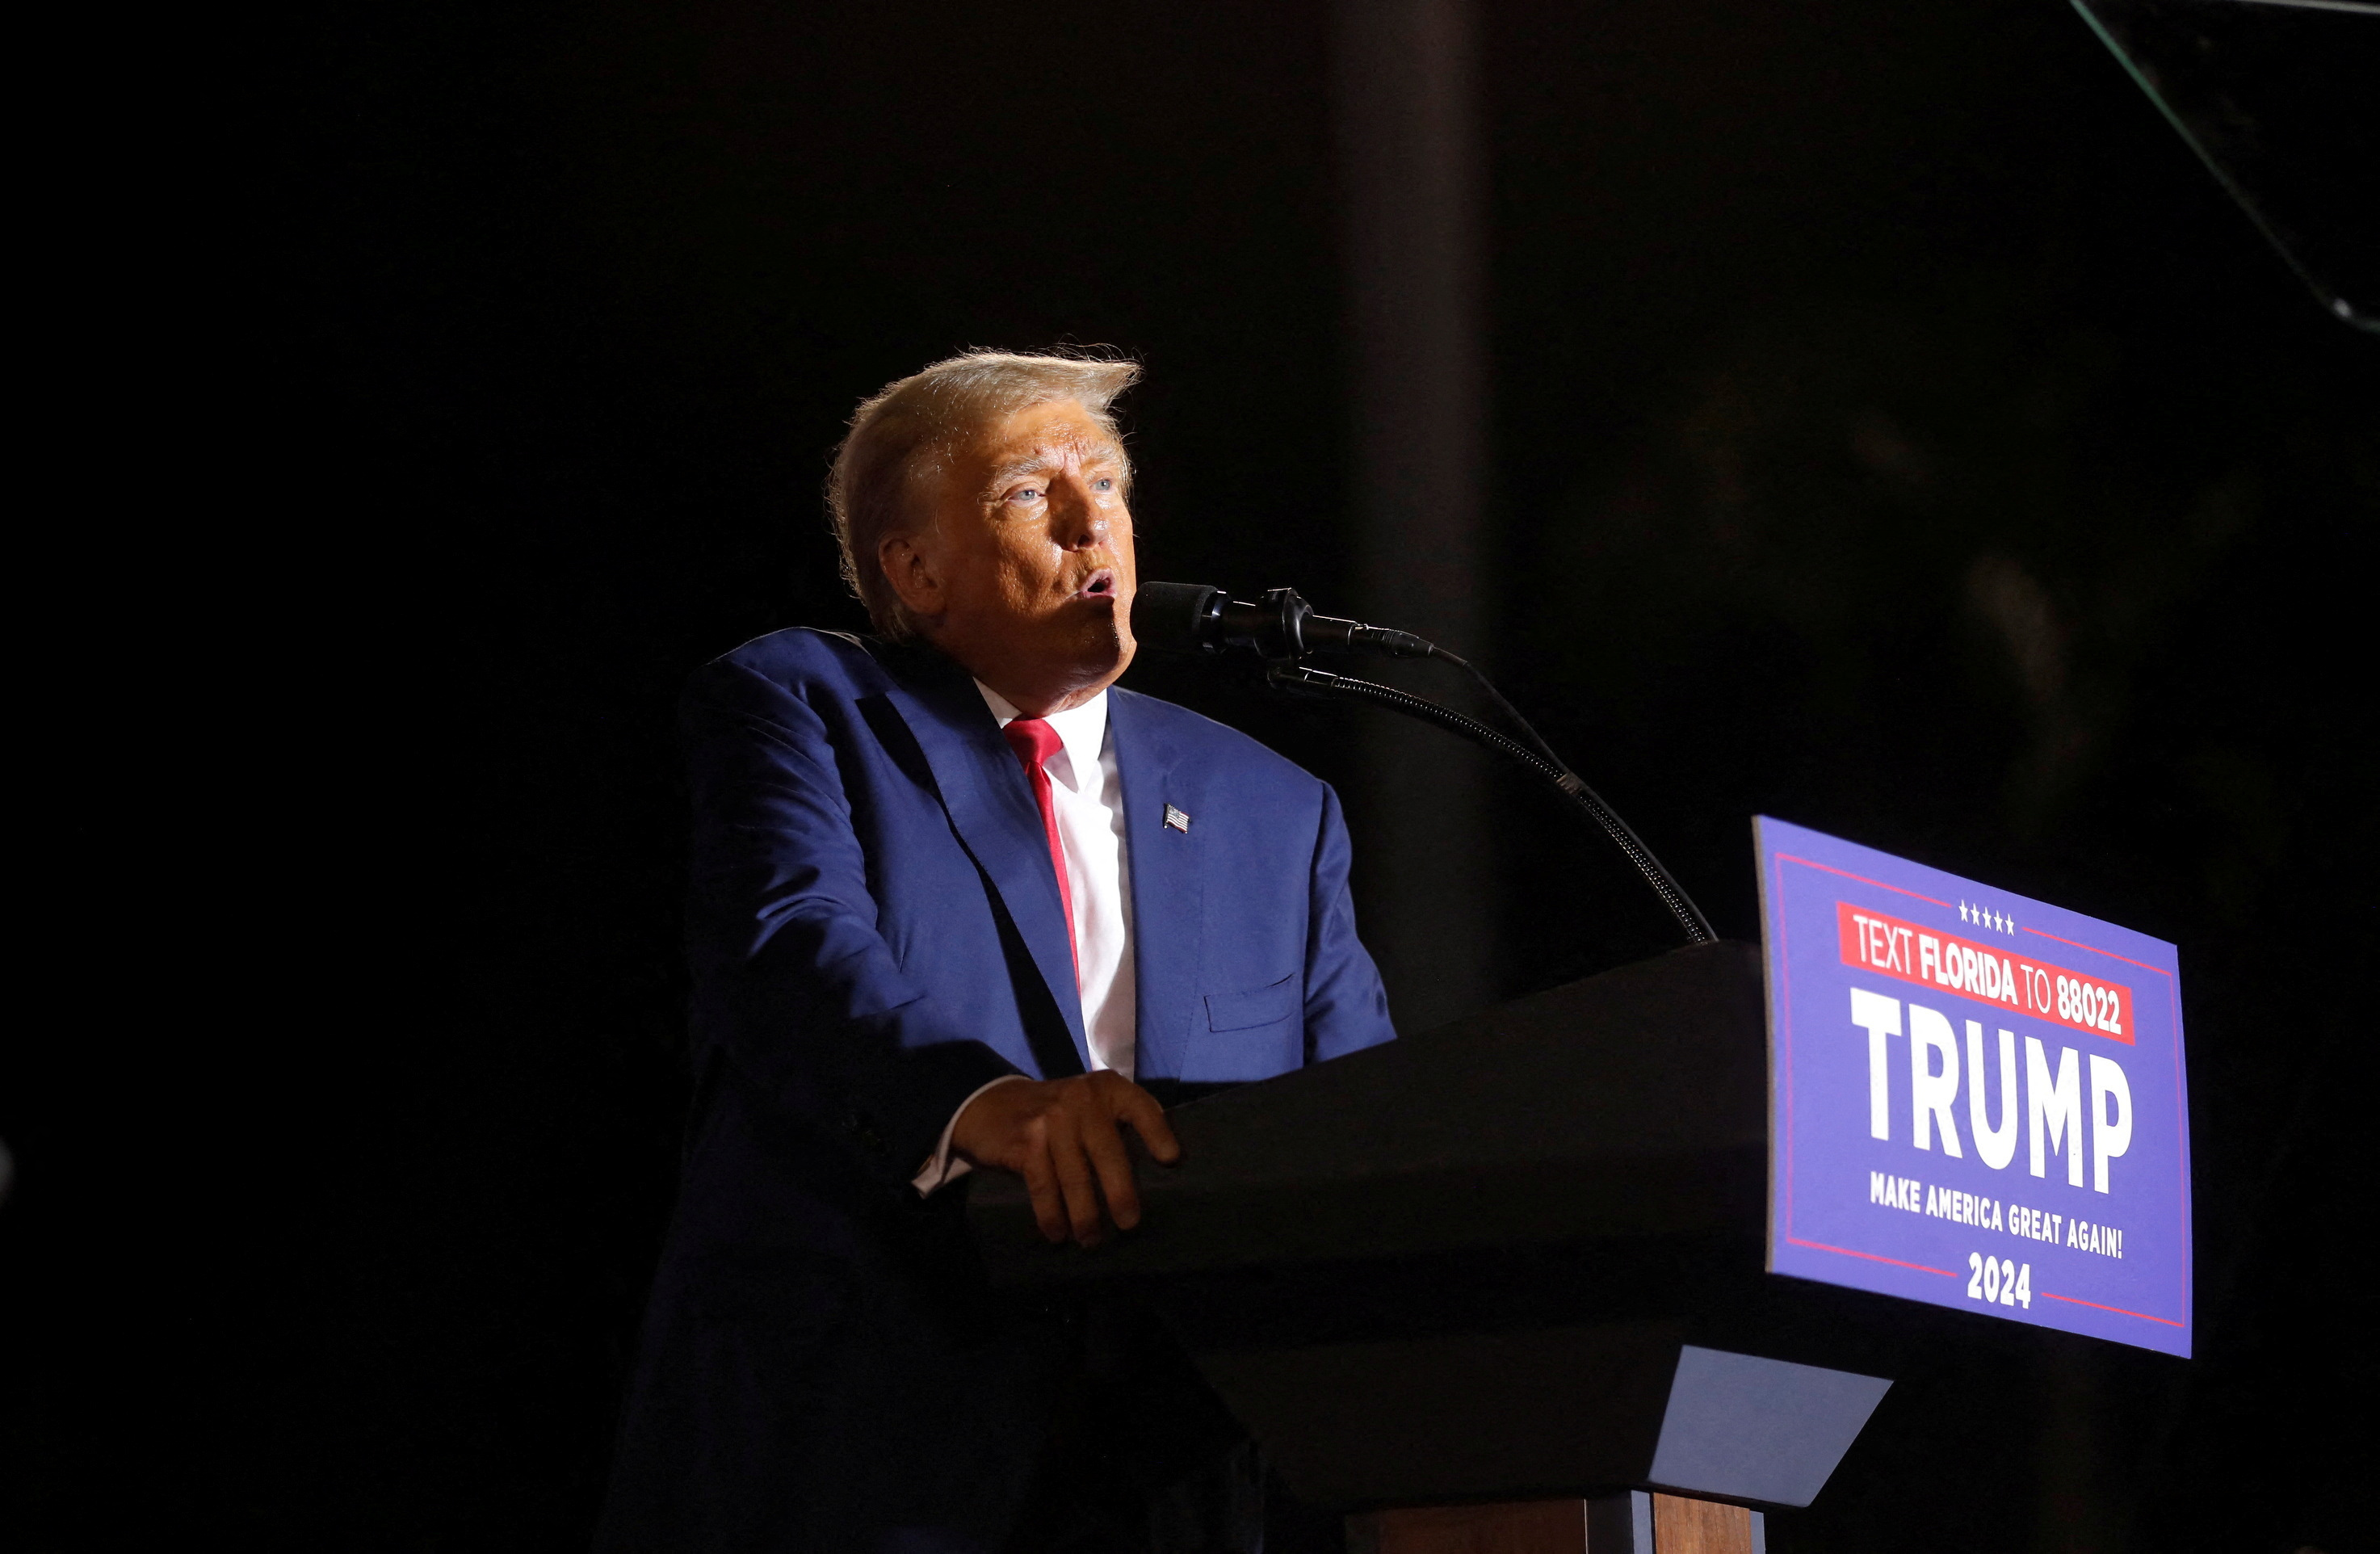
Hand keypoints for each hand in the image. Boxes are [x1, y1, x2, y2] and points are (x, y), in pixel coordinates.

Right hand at [951, 1072, 1181, 1246]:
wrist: (991, 1104)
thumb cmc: (1055, 1114)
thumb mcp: (1089, 1104)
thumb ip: (1116, 1124)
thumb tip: (1157, 1172)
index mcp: (1106, 1088)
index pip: (1140, 1107)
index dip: (1158, 1133)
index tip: (1171, 1161)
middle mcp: (1081, 1099)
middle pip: (1109, 1152)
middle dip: (1120, 1193)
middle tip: (1129, 1225)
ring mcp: (1051, 1120)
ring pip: (1075, 1177)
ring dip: (1085, 1216)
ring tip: (1092, 1240)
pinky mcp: (1026, 1141)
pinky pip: (1043, 1186)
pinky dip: (1051, 1215)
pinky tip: (1057, 1234)